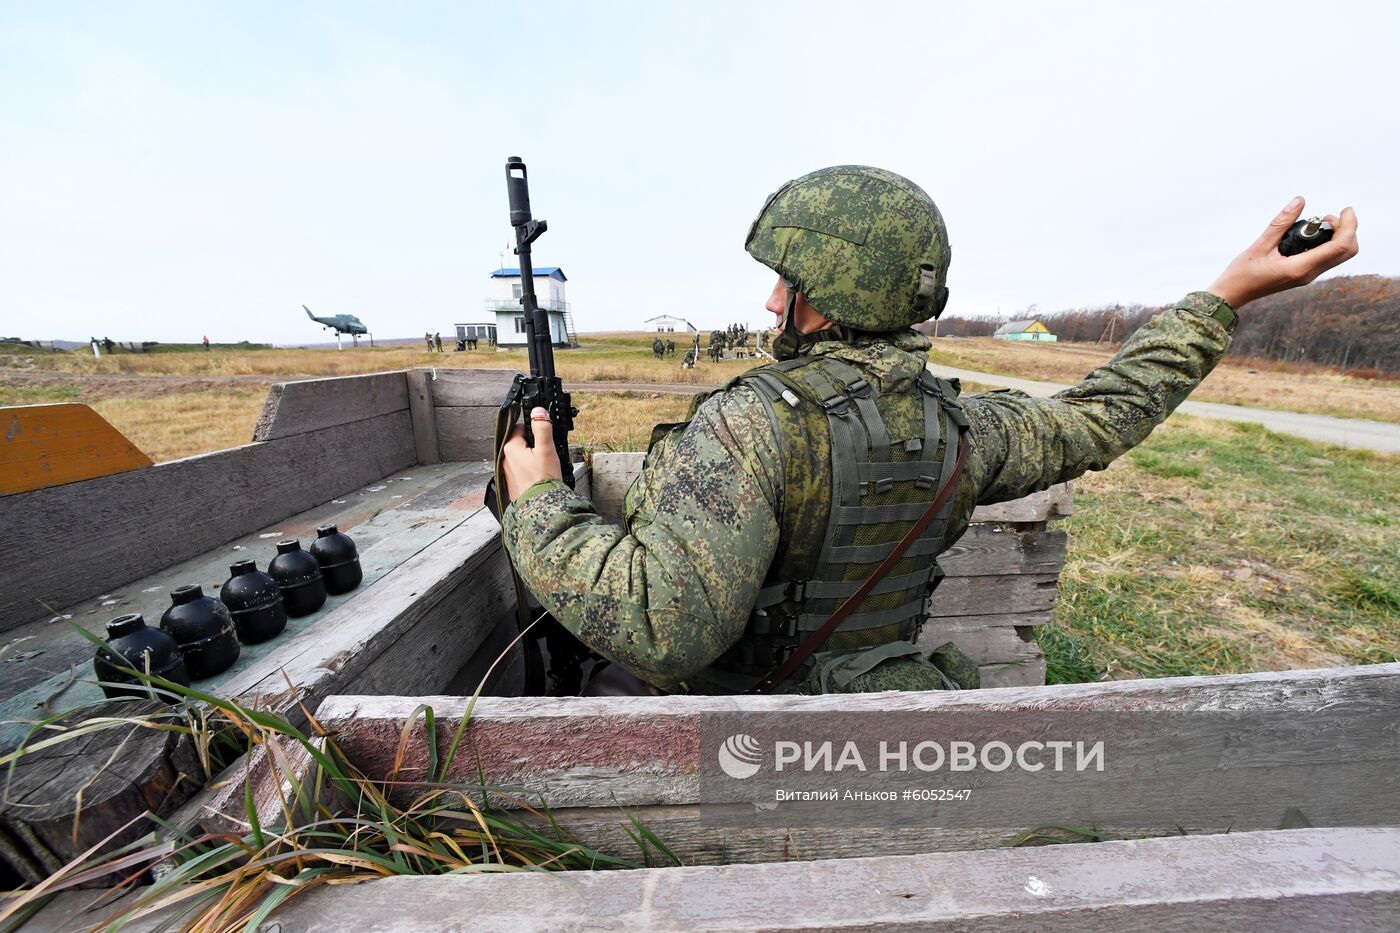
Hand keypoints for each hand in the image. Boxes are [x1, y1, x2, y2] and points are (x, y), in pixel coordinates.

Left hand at [502, 407, 562, 501]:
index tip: (543, 436)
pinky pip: (520, 470)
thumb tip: (539, 411)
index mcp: (510, 447)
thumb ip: (542, 427)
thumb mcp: (546, 449)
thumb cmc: (543, 480)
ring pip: (521, 456)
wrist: (540, 506)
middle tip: (546, 452)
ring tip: (544, 466)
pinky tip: (539, 476)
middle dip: (533, 444)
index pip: (520, 427)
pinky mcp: (511, 483)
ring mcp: (506, 472)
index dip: (533, 429)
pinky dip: (529, 470)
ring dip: (531, 457)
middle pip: (520, 442)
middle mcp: (504, 459)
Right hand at [1208, 197, 1357, 308]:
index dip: (1349, 225)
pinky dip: (1328, 242)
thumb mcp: (1260, 245)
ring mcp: (1308, 276)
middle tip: (1325, 217)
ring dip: (1337, 236)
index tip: (1345, 209)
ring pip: (1339, 255)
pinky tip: (1309, 235)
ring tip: (1317, 223)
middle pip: (1347, 251)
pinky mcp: (1304, 274)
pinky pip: (1327, 257)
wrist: (1233, 295)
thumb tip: (1300, 201)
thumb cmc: (1242, 273)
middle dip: (1346, 230)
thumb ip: (1282, 223)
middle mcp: (1309, 274)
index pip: (1340, 246)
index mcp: (1301, 268)